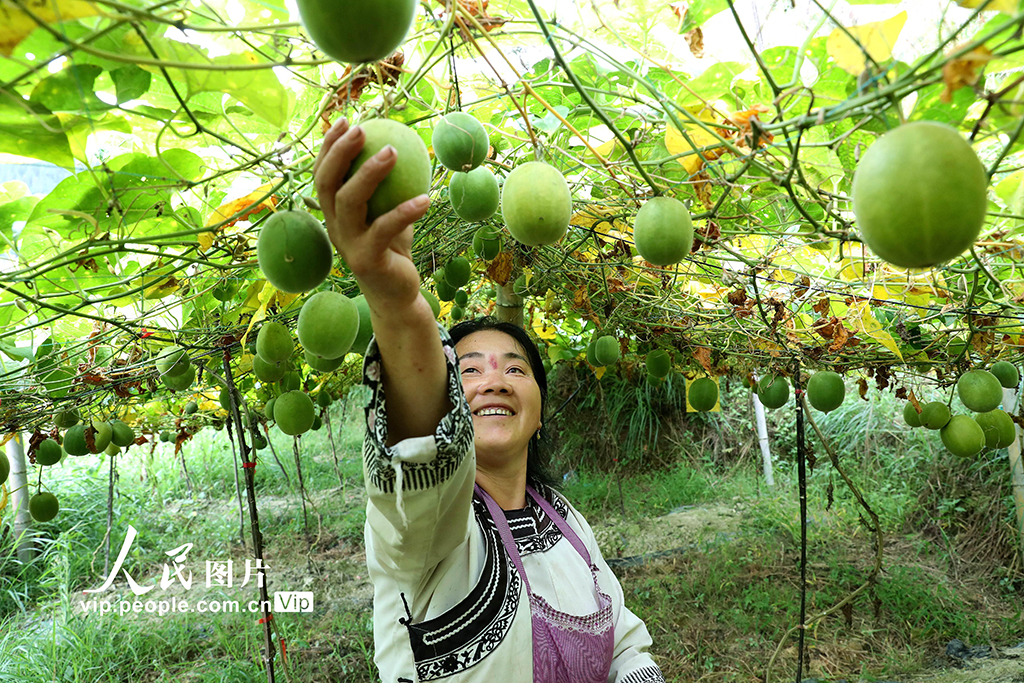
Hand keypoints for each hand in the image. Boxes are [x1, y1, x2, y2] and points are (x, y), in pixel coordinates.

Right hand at [313, 118, 430, 308]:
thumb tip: (400, 144)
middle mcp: (334, 227)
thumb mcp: (388, 213)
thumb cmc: (393, 248)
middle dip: (340, 152)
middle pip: (327, 184)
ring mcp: (348, 245)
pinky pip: (386, 229)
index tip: (344, 120)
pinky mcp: (368, 260)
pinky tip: (426, 198)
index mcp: (334, 214)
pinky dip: (405, 211)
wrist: (397, 295)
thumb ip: (387, 188)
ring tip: (392, 151)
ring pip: (349, 202)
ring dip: (369, 173)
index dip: (328, 147)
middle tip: (362, 129)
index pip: (322, 174)